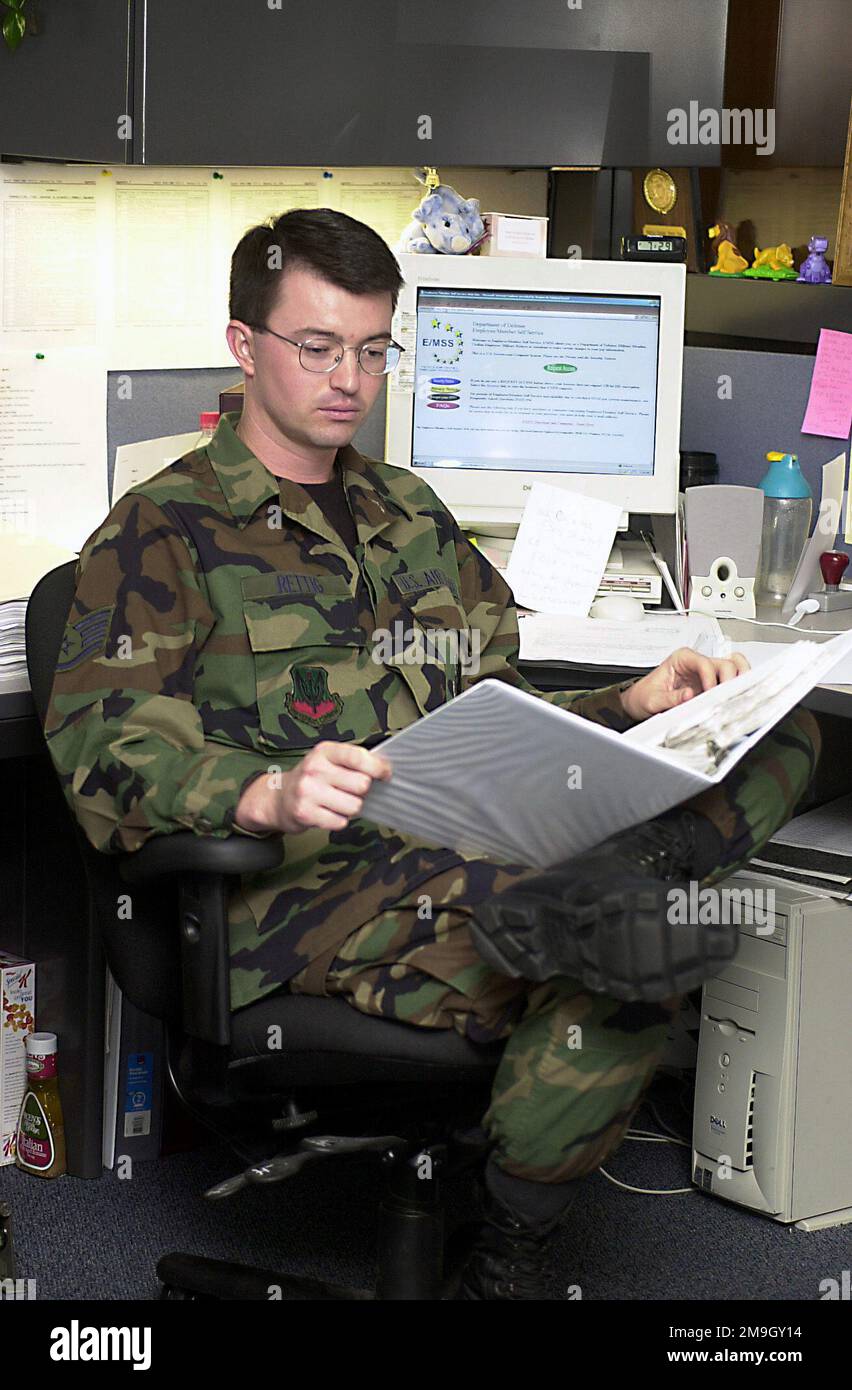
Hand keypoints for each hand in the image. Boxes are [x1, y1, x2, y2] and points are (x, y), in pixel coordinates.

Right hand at [235, 741, 391, 834]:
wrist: (278, 798)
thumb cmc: (312, 778)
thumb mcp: (328, 760)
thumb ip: (353, 760)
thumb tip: (385, 768)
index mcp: (324, 751)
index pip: (359, 757)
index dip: (378, 767)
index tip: (385, 774)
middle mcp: (314, 769)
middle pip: (362, 785)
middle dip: (362, 791)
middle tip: (351, 791)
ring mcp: (308, 791)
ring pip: (354, 806)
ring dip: (351, 807)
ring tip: (337, 802)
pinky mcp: (305, 813)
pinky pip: (340, 822)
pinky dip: (338, 820)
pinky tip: (327, 812)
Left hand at [619, 646, 749, 721]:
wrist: (640, 702)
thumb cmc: (645, 695)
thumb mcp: (653, 699)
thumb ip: (670, 698)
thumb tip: (689, 695)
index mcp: (681, 658)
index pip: (704, 663)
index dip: (710, 678)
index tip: (710, 693)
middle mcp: (696, 663)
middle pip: (725, 663)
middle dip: (730, 679)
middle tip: (728, 696)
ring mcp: (706, 674)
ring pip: (733, 668)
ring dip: (738, 680)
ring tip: (738, 695)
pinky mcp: (711, 685)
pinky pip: (730, 681)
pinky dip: (737, 688)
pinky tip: (735, 698)